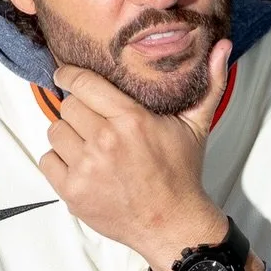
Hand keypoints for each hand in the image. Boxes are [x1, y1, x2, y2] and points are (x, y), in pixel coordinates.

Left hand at [40, 38, 232, 270]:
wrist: (172, 224)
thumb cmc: (181, 174)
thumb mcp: (196, 126)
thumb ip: (209, 83)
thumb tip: (222, 46)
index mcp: (130, 120)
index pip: (83, 83)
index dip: (70, 76)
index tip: (66, 75)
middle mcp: (105, 141)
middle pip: (67, 106)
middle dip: (78, 110)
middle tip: (92, 121)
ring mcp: (86, 168)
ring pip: (55, 132)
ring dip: (68, 136)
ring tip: (88, 145)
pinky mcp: (73, 191)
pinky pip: (48, 161)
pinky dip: (60, 162)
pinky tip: (82, 166)